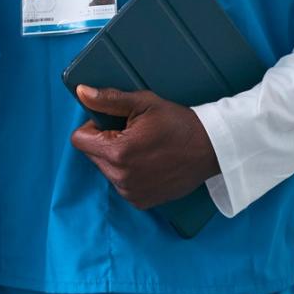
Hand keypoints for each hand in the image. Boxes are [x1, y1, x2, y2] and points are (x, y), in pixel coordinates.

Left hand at [69, 85, 221, 208]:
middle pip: (92, 154)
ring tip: (144, 149)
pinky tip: (149, 163)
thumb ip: (108, 99)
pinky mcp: (141, 201)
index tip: (114, 123)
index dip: (93, 127)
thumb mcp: (144, 103)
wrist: (213, 149)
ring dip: (117, 159)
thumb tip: (81, 92)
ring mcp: (131, 192)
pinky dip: (129, 173)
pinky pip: (120, 184)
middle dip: (105, 142)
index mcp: (117, 153)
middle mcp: (121, 177)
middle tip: (133, 134)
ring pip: (106, 169)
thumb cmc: (179, 124)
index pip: (79, 140)